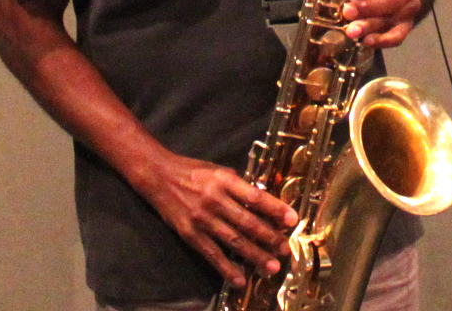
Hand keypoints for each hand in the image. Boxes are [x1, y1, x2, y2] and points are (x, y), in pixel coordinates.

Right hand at [138, 153, 298, 288]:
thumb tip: (263, 202)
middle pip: (248, 222)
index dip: (276, 209)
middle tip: (285, 249)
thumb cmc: (193, 172)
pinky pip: (212, 254)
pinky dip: (227, 269)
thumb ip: (239, 186)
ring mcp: (202, 219)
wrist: (158, 177)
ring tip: (271, 267)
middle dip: (269, 238)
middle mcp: (215, 200)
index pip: (256, 197)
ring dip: (255, 255)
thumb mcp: (218, 171)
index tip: (292, 220)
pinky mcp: (190, 234)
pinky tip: (240, 279)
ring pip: (234, 241)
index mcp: (225, 181)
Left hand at [341, 0, 438, 47]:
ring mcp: (411, 9)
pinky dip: (382, 41)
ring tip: (351, 31)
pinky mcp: (408, 25)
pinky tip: (366, 41)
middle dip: (368, 7)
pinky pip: (398, 36)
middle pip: (392, 0)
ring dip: (370, 26)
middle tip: (347, 11)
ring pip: (392, 19)